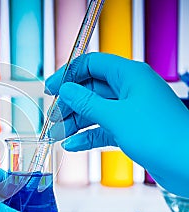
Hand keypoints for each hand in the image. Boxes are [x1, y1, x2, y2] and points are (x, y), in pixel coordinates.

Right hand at [45, 52, 188, 196]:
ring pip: (94, 111)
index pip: (92, 64)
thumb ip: (87, 102)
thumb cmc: (162, 136)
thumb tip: (66, 90)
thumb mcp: (117, 116)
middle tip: (52, 119)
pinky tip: (72, 145)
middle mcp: (130, 90)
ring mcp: (130, 111)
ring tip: (56, 134)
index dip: (68, 75)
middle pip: (90, 90)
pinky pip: (102, 129)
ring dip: (74, 123)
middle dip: (69, 104)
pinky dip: (87, 137)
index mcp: (130, 75)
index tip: (51, 89)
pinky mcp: (130, 131)